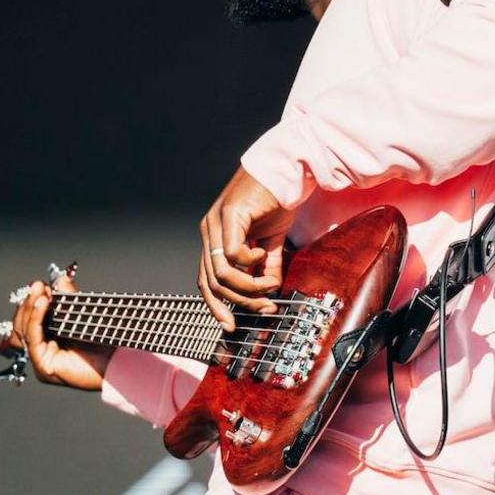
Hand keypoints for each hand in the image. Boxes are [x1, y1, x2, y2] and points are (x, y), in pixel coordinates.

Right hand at [3, 272, 111, 390]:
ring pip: (25, 331)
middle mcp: (43, 351)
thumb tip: (61, 279)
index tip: (40, 285)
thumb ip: (71, 299)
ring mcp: (42, 360)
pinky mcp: (45, 367)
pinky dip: (36, 320)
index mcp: (50, 339)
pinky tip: (43, 304)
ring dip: (30, 308)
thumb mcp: (84, 315)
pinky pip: (34, 340)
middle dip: (29, 303)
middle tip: (37, 285)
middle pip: (23, 325)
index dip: (33, 302)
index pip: (31, 320)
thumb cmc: (106, 342)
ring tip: (39, 291)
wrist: (121, 362)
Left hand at [199, 167, 291, 329]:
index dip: (217, 306)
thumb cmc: (277, 199)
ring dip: (248, 286)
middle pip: (212, 283)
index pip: (206, 282)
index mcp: (215, 238)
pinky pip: (233, 253)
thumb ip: (267, 263)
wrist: (288, 169)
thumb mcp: (271, 238)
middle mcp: (209, 232)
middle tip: (265, 305)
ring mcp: (216, 223)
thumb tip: (270, 287)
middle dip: (239, 301)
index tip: (232, 325)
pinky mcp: (230, 215)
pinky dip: (251, 261)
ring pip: (221, 273)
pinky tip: (264, 251)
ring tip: (269, 283)